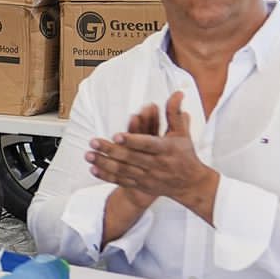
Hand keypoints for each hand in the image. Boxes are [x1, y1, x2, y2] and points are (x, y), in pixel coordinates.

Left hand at [86, 91, 216, 214]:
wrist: (190, 184)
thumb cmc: (184, 154)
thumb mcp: (181, 133)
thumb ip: (174, 113)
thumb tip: (177, 93)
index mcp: (166, 149)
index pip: (148, 144)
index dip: (132, 140)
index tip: (116, 135)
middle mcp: (156, 164)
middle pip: (131, 157)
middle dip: (111, 150)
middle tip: (93, 141)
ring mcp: (148, 176)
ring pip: (123, 170)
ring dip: (104, 163)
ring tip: (88, 154)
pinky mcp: (141, 185)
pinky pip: (122, 181)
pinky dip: (107, 176)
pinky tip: (93, 169)